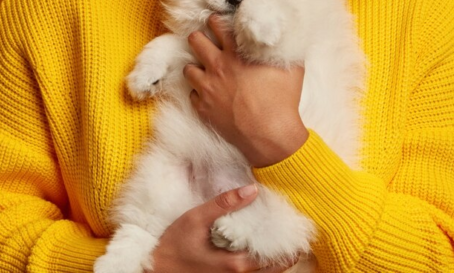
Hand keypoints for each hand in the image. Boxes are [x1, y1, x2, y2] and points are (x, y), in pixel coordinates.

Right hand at [147, 184, 298, 272]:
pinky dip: (260, 266)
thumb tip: (252, 189)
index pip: (275, 259)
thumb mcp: (196, 219)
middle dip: (288, 256)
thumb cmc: (173, 246)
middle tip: (298, 240)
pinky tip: (258, 253)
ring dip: (274, 261)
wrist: (154, 270)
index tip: (300, 233)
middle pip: (274, 270)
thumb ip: (224, 204)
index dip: (290, 247)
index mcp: (236, 264)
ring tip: (283, 244)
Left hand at [184, 14, 308, 166]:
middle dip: (199, 37)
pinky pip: (192, 94)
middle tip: (206, 41)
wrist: (271, 134)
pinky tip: (207, 93)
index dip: (216, 21)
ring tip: (204, 68)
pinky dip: (198, 92)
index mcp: (236, 53)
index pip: (216, 25)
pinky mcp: (204, 108)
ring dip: (195, 66)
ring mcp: (208, 88)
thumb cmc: (282, 100)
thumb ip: (285, 48)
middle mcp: (218, 66)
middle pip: (195, 40)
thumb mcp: (292, 67)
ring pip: (188, 68)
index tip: (217, 22)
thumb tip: (287, 36)